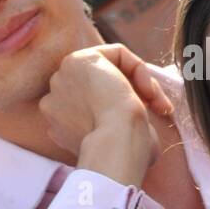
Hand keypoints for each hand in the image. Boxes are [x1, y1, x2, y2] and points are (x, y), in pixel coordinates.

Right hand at [38, 43, 172, 185]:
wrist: (116, 144)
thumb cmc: (122, 154)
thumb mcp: (114, 146)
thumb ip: (113, 130)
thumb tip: (141, 129)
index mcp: (59, 126)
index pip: (92, 107)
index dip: (119, 112)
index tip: (143, 123)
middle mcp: (54, 101)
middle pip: (97, 86)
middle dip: (127, 94)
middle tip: (154, 109)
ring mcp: (63, 79)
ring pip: (108, 69)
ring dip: (135, 82)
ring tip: (155, 103)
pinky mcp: (79, 60)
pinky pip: (117, 54)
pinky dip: (138, 68)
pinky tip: (149, 92)